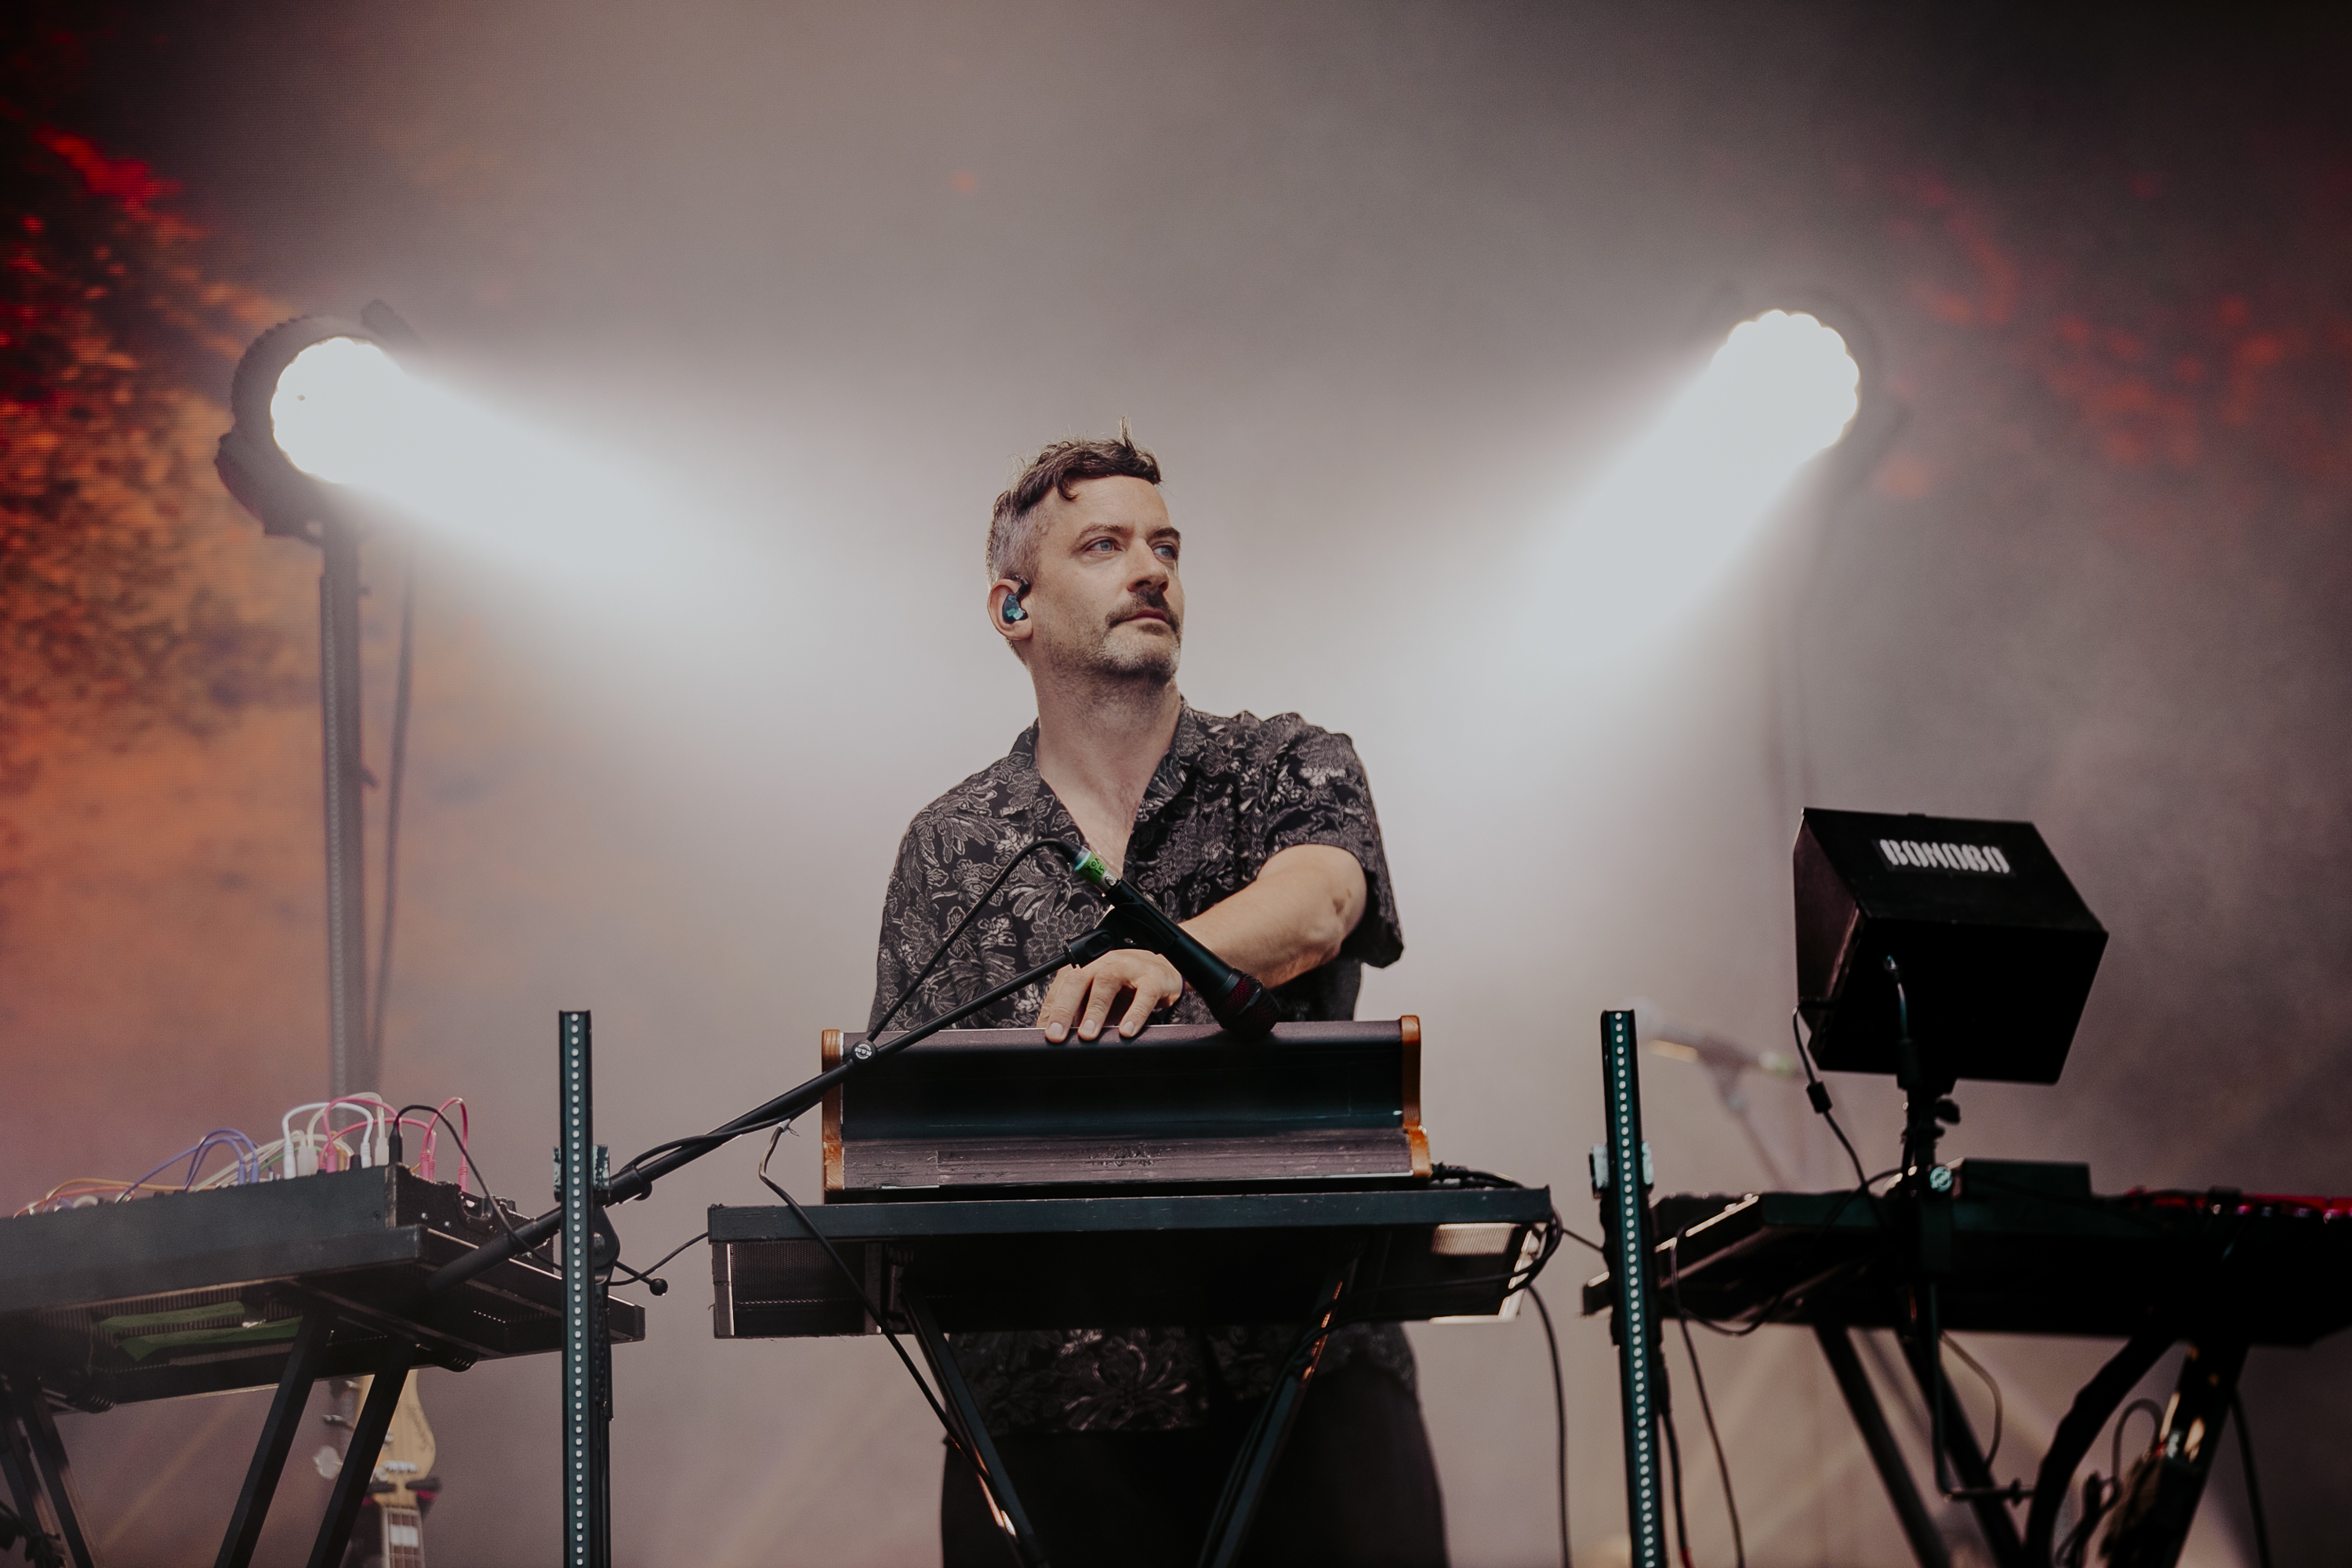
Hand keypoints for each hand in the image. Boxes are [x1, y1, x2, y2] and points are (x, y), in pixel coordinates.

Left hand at [1037, 948, 1182, 1041]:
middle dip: (1064, 1008)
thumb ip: (1079, 1013)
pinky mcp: (1153, 978)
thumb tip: (1057, 1039)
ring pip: (1106, 982)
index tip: (1044, 1035)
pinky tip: (1127, 1030)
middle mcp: (1104, 963)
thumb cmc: (1127, 984)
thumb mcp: (1099, 997)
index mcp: (1086, 967)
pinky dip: (1135, 1013)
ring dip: (1095, 1010)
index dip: (1051, 1012)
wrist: (1164, 968)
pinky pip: (1144, 994)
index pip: (1061, 988)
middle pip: (1078, 980)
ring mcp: (1129, 968)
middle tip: (1056, 1036)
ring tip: (1088, 1035)